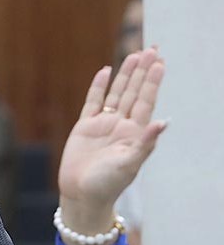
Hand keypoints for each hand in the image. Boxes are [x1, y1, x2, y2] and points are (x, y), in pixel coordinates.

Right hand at [58, 47, 166, 242]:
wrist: (81, 195)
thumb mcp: (129, 164)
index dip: (152, 82)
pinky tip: (105, 72)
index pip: (146, 101)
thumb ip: (145, 143)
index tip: (159, 63)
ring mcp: (102, 125)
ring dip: (125, 75)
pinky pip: (92, 102)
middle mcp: (120, 125)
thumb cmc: (107, 184)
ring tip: (134, 54)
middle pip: (134, 92)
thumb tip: (163, 122)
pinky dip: (98, 87)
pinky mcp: (84, 128)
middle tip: (152, 49)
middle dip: (142, 72)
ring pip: (116, 94)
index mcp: (134, 133)